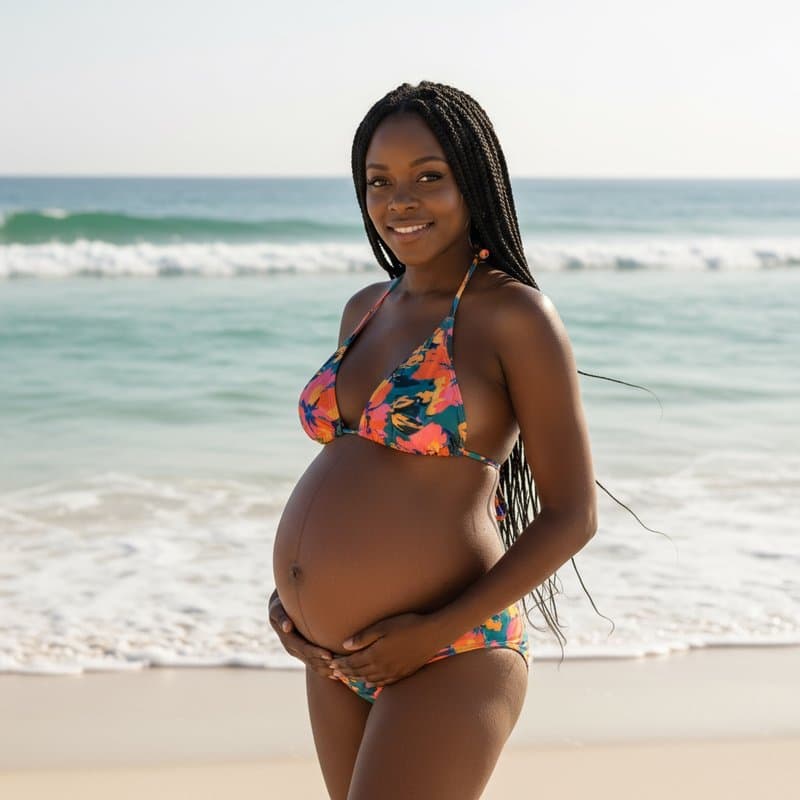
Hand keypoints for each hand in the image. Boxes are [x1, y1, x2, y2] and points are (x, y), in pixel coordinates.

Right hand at [267, 588, 332, 678]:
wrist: (279, 610)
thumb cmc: (280, 606)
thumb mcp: (277, 610)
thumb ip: (281, 617)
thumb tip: (287, 627)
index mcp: (288, 640)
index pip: (304, 649)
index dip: (316, 653)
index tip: (329, 655)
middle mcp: (293, 650)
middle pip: (311, 660)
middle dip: (325, 663)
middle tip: (341, 665)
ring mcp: (299, 654)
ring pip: (314, 666)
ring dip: (327, 670)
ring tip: (342, 672)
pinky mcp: (305, 654)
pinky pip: (316, 666)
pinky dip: (326, 671)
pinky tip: (338, 675)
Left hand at [328, 612, 444, 688]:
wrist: (432, 634)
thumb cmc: (407, 625)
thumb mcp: (382, 627)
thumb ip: (363, 637)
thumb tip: (345, 645)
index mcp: (375, 655)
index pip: (352, 663)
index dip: (341, 664)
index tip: (332, 663)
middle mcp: (382, 668)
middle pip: (359, 673)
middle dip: (345, 672)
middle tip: (334, 672)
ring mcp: (393, 673)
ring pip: (369, 680)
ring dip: (357, 679)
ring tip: (348, 677)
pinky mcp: (402, 674)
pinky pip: (383, 683)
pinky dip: (372, 683)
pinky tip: (369, 683)